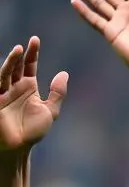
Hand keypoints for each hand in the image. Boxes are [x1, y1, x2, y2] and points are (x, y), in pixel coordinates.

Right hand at [0, 38, 67, 152]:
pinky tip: (2, 67)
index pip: (29, 65)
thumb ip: (57, 93)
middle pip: (16, 66)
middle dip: (20, 54)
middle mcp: (14, 87)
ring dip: (10, 62)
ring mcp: (3, 92)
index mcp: (28, 87)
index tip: (35, 39)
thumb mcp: (50, 110)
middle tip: (26, 44)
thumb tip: (64, 73)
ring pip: (5, 73)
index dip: (32, 53)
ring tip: (18, 50)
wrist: (19, 147)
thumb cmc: (33, 131)